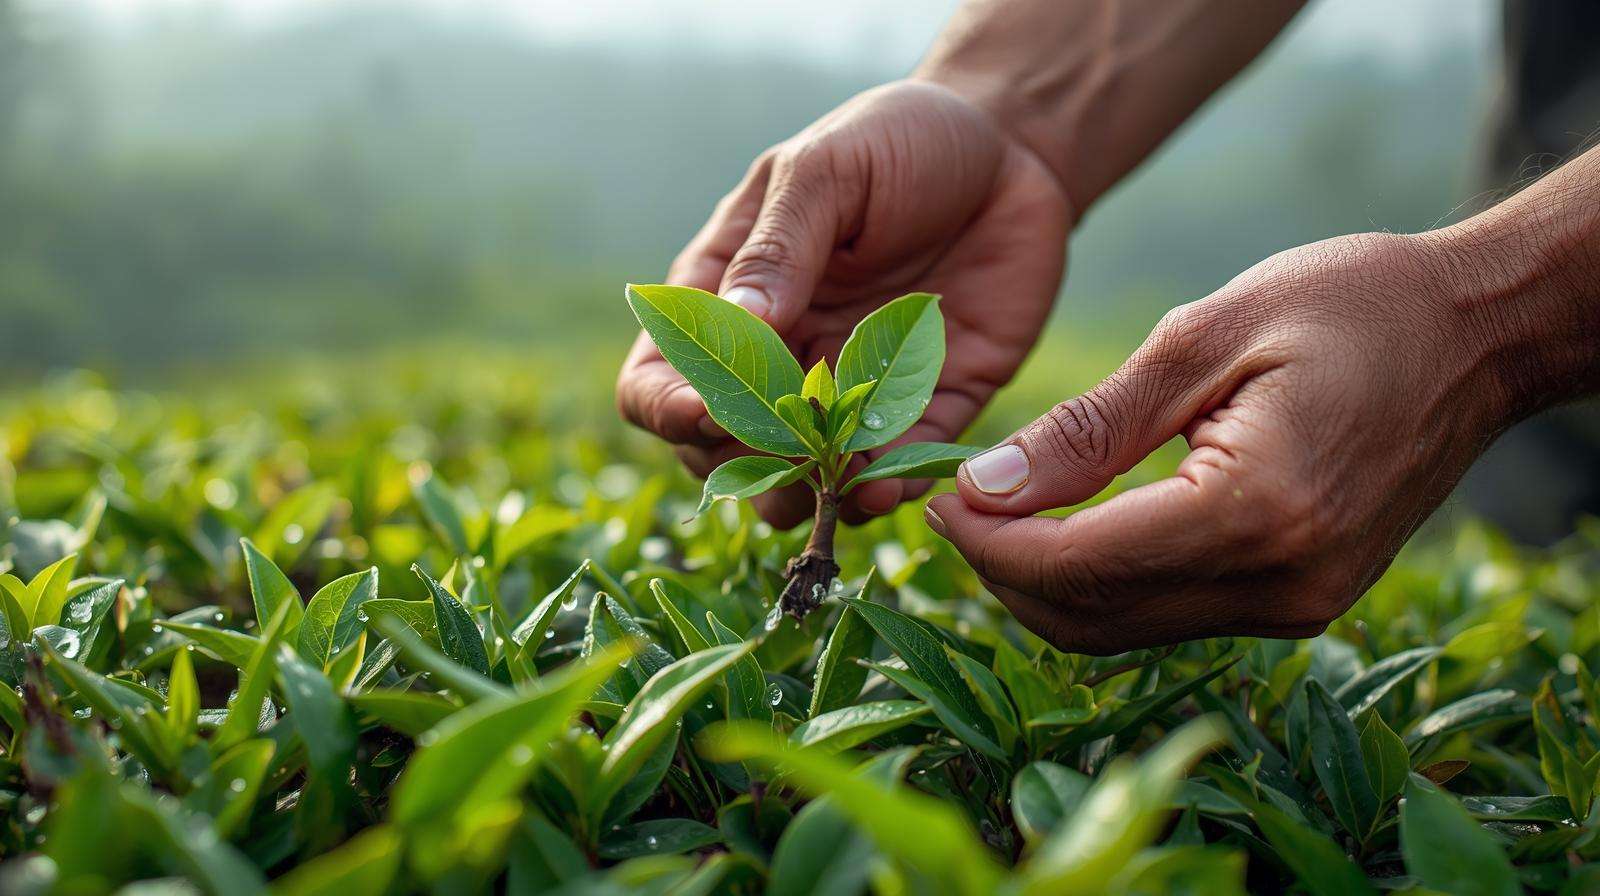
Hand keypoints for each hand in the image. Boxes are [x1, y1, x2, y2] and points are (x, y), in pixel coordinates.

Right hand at [616, 80, 1070, 526]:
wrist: (1010, 148)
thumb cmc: (898, 141)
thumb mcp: (826, 172)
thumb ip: (779, 248)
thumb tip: (741, 324)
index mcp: (728, 298)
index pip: (659, 376)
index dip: (667, 406)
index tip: (706, 412)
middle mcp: (780, 356)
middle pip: (722, 449)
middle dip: (742, 468)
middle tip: (784, 457)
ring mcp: (850, 391)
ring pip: (804, 479)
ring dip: (810, 496)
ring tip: (835, 488)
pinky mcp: (926, 406)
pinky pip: (895, 471)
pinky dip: (885, 491)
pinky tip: (890, 487)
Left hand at [925, 232, 1518, 653]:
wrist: (1477, 334)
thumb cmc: (1349, 305)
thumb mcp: (1204, 337)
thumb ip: (1091, 427)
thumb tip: (984, 488)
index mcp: (1256, 510)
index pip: (1077, 564)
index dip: (988, 543)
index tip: (933, 500)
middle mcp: (1280, 584)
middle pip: (1089, 618)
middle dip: (1001, 572)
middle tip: (951, 507)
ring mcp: (1296, 607)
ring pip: (1122, 631)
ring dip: (1044, 584)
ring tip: (996, 512)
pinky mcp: (1299, 603)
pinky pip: (1168, 615)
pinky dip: (1102, 583)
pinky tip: (1069, 525)